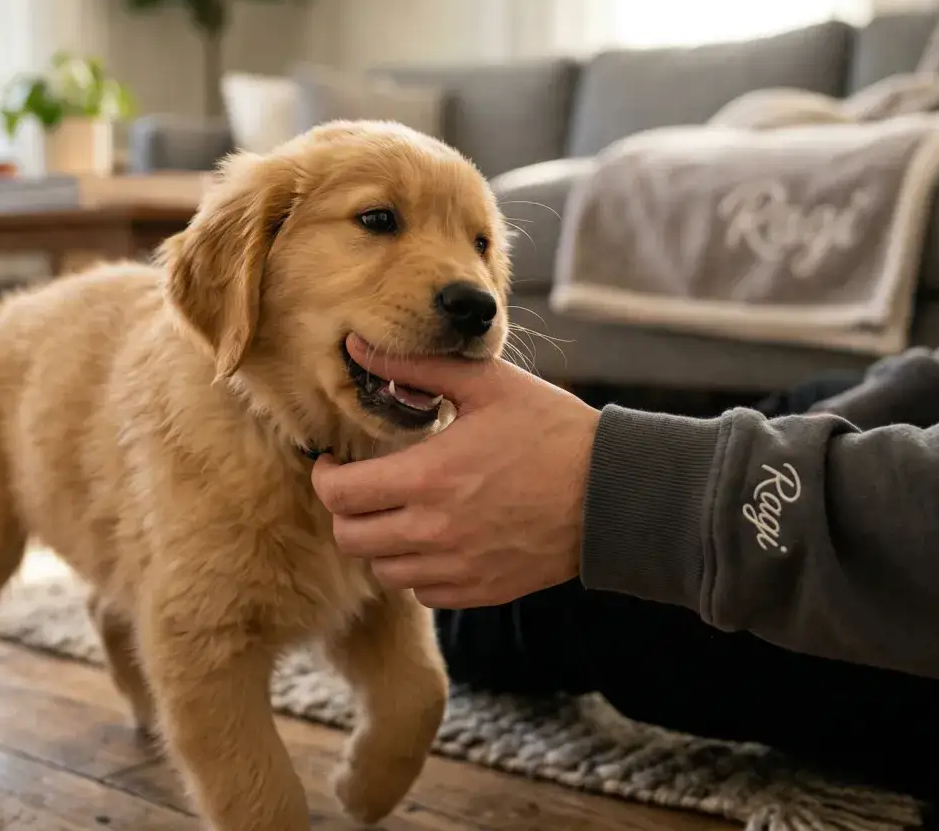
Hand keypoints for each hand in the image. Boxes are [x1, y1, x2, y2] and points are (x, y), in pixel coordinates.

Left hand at [312, 335, 601, 608]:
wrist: (613, 491)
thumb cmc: (551, 429)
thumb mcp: (487, 384)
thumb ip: (418, 369)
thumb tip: (359, 347)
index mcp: (427, 477)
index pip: (339, 494)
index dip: (326, 477)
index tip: (335, 463)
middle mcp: (434, 531)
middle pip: (349, 539)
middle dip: (347, 511)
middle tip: (362, 488)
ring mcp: (457, 566)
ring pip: (382, 570)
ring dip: (380, 543)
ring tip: (400, 512)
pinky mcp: (481, 590)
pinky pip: (421, 591)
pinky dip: (416, 569)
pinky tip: (435, 539)